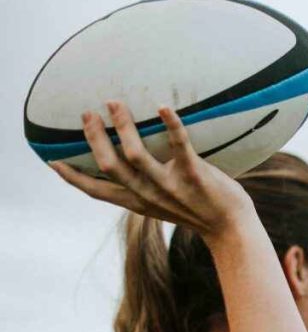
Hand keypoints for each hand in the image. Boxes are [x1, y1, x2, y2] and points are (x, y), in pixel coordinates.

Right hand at [51, 102, 253, 241]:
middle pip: (109, 165)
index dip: (72, 177)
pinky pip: (179, 146)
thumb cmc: (199, 210)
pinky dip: (170, 125)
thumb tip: (130, 165)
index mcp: (138, 203)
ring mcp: (170, 186)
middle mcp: (149, 195)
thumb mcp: (163, 205)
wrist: (231, 228)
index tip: (51, 161)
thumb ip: (145, 190)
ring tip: (115, 103)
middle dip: (94, 138)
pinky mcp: (195, 175)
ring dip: (122, 127)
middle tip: (87, 113)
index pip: (96, 192)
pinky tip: (163, 107)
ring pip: (135, 155)